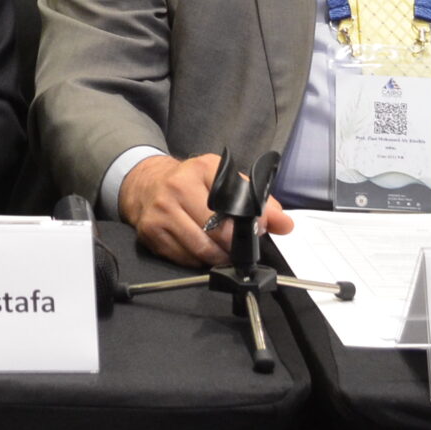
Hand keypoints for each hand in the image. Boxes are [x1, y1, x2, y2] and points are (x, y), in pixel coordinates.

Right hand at [118, 152, 292, 267]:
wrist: (145, 184)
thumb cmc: (189, 183)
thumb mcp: (224, 180)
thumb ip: (259, 201)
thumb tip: (284, 224)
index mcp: (201, 169)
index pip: (235, 202)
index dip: (251, 223)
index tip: (257, 230)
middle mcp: (177, 187)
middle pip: (218, 231)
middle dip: (235, 245)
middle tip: (240, 247)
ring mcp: (162, 211)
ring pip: (201, 249)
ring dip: (218, 257)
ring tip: (223, 252)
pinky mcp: (150, 232)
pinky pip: (184, 258)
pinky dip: (197, 260)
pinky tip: (199, 250)